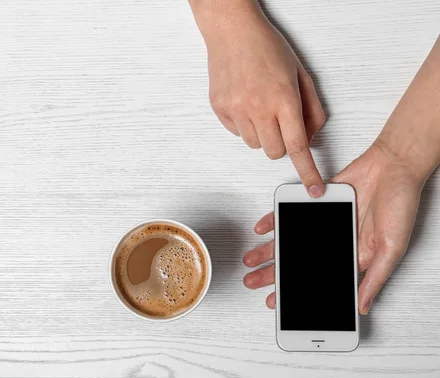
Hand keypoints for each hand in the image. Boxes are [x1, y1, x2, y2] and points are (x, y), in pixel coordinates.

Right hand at [191, 1, 325, 195]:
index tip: (313, 188)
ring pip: (255, 145)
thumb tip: (310, 137)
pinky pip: (237, 133)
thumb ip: (311, 109)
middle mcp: (258, 107)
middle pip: (274, 152)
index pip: (298, 146)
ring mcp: (236, 109)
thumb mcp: (301, 74)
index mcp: (283, 98)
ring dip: (262, 134)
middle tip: (280, 121)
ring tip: (260, 106)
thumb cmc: (267, 48)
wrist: (232, 31)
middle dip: (282, 143)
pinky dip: (244, 125)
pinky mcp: (220, 109)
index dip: (308, 171)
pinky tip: (245, 102)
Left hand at [243, 141, 424, 313]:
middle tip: (252, 281)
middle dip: (273, 274)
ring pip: (290, 240)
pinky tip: (262, 229)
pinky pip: (291, 214)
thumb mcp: (392, 248)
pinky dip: (275, 221)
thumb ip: (374, 278)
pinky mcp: (315, 204)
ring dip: (268, 250)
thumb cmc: (399, 204)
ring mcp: (323, 223)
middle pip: (298, 263)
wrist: (394, 166)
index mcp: (352, 256)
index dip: (296, 291)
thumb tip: (361, 306)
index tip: (275, 301)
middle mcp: (334, 241)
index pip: (318, 280)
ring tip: (250, 260)